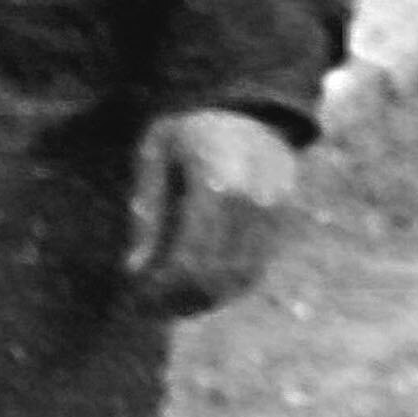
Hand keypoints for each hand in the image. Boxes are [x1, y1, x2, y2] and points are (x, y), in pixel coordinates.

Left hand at [123, 107, 303, 320]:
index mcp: (215, 185)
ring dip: (201, 300)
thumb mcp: (156, 154)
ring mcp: (273, 217)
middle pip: (214, 278)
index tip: (134, 296)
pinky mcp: (283, 223)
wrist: (251, 107)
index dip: (160, 288)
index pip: (188, 261)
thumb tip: (134, 270)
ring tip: (167, 304)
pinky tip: (196, 288)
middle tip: (147, 308)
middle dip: (178, 301)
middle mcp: (252, 205)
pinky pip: (254, 270)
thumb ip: (146, 210)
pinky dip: (223, 287)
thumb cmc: (191, 129)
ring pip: (237, 281)